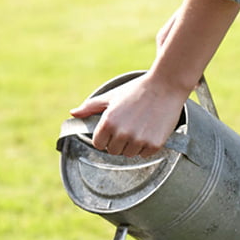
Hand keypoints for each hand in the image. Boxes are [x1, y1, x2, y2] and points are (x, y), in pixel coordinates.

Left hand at [70, 70, 188, 156]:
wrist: (166, 85)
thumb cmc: (136, 90)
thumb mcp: (111, 96)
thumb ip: (90, 107)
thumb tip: (73, 113)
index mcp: (108, 122)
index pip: (98, 144)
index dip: (105, 138)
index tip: (113, 129)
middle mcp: (122, 133)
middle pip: (113, 151)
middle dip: (118, 142)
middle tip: (129, 126)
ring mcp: (139, 140)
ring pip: (129, 154)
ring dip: (133, 145)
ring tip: (140, 127)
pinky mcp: (154, 144)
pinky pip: (144, 154)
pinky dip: (147, 146)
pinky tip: (150, 130)